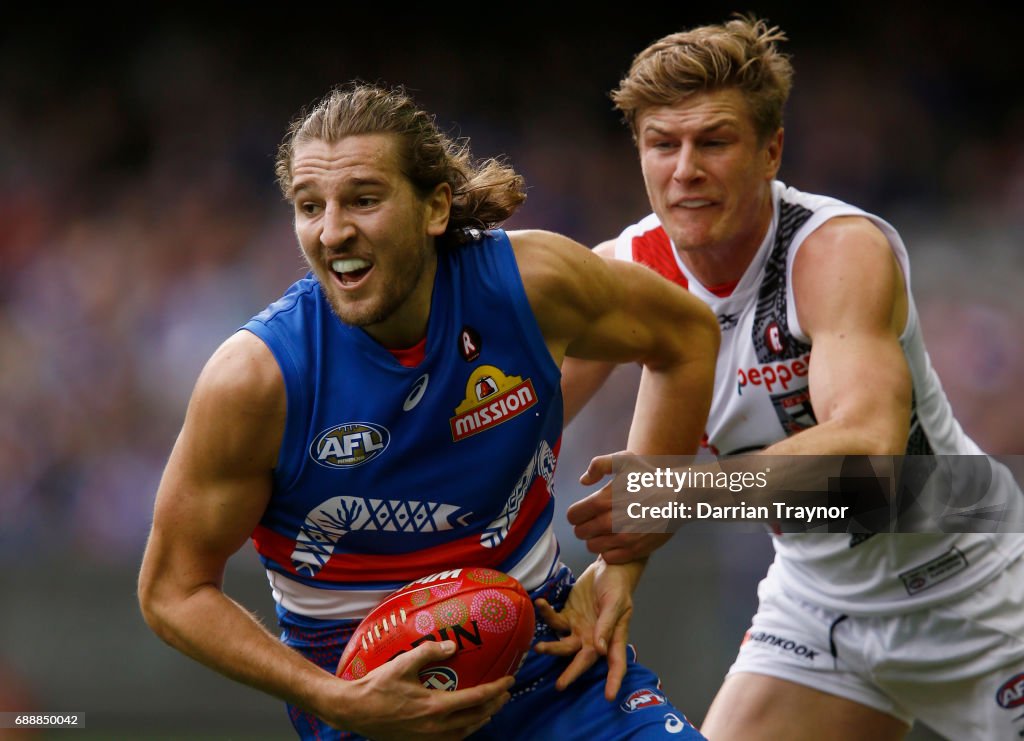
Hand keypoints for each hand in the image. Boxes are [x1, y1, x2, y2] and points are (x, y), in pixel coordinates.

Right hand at [331, 640, 513, 739]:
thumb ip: (429, 652)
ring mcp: (427, 739)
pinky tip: (463, 722)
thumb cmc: (376, 686)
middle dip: (494, 705)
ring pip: (465, 733)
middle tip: (505, 693)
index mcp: (434, 707)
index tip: (509, 680)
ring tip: (490, 708)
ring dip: (481, 720)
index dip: (496, 689)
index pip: (476, 699)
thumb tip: (453, 646)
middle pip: (476, 718)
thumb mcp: (402, 663)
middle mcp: (435, 727)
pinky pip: (450, 740)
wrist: (352, 711)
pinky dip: (463, 731)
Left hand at [533, 558, 644, 700]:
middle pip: (583, 659)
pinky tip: (540, 603)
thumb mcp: (615, 603)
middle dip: (572, 673)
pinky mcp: (568, 616)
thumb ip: (607, 625)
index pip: (615, 663)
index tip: (609, 697)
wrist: (608, 565)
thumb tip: (600, 650)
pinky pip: (555, 620)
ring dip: (552, 647)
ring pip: (564, 644)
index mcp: (613, 637)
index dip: (613, 680)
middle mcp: (595, 638)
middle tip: (560, 685)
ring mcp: (580, 628)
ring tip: (538, 647)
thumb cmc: (617, 585)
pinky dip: (546, 613)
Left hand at [568, 454, 671, 562]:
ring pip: (592, 547)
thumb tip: (583, 481)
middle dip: (586, 526)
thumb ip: (599, 465)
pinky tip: (618, 540)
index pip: (573, 516)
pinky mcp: (635, 551)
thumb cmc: (650, 478)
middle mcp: (610, 521)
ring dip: (596, 539)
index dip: (577, 513)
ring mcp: (623, 538)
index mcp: (603, 500)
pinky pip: (609, 557)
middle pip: (581, 533)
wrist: (679, 498)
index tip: (586, 511)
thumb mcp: (625, 460)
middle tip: (597, 520)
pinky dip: (610, 550)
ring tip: (608, 530)